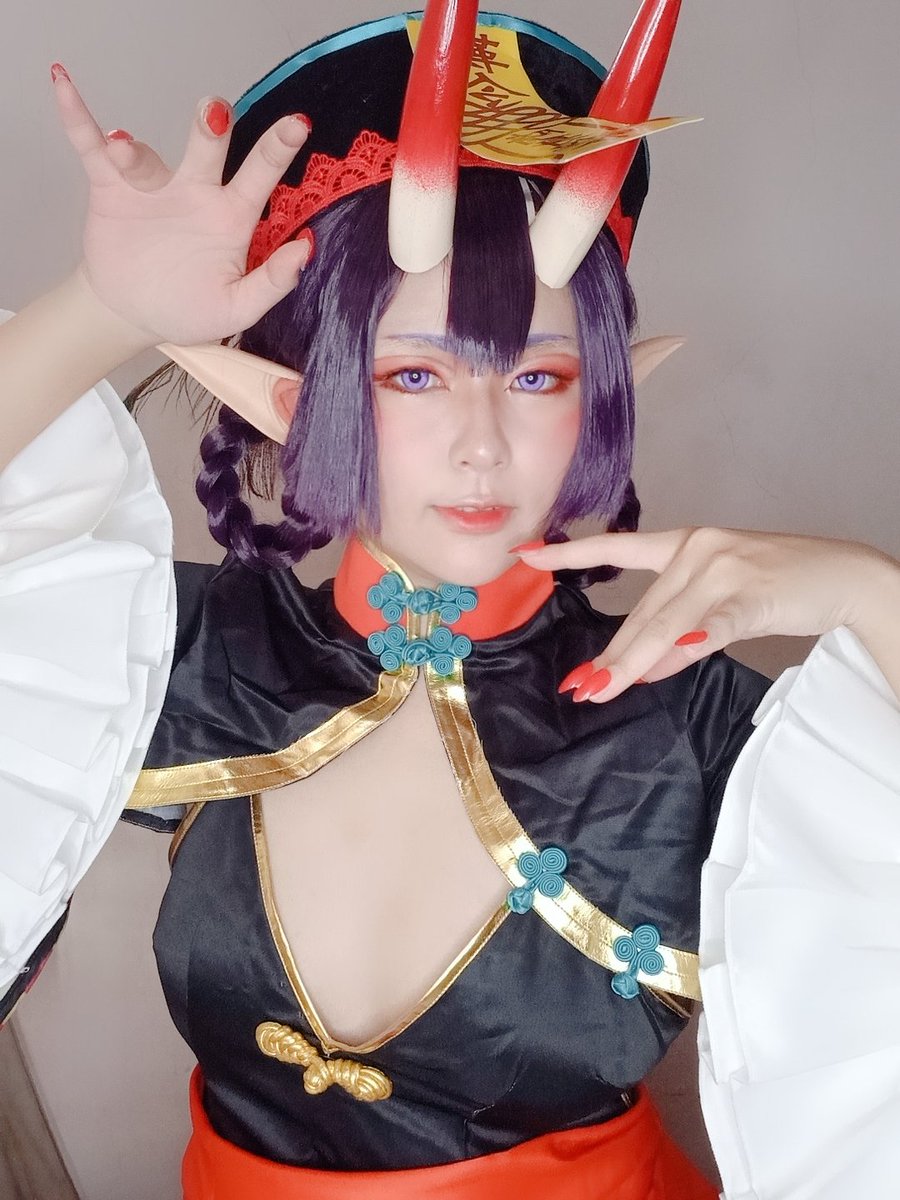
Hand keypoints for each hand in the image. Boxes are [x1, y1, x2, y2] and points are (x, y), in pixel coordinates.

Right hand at [51, 65, 312, 346]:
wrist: (134, 316)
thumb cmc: (189, 309)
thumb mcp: (236, 309)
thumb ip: (271, 284)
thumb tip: (305, 251)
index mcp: (231, 217)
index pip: (259, 176)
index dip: (277, 149)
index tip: (298, 123)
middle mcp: (195, 192)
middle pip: (208, 148)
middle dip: (211, 126)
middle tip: (215, 112)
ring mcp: (153, 187)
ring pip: (146, 156)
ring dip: (133, 152)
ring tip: (121, 149)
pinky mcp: (111, 189)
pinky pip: (91, 147)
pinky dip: (78, 118)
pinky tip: (65, 86)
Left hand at [517, 527, 889, 701]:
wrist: (844, 576)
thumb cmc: (782, 583)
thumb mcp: (723, 600)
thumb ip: (682, 628)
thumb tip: (640, 667)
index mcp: (687, 543)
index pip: (618, 546)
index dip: (572, 552)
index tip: (527, 555)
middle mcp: (698, 550)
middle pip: (643, 612)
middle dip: (610, 654)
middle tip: (578, 686)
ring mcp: (723, 570)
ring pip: (665, 625)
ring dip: (631, 663)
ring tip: (601, 689)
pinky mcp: (750, 595)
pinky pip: (708, 629)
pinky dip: (684, 651)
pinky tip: (657, 667)